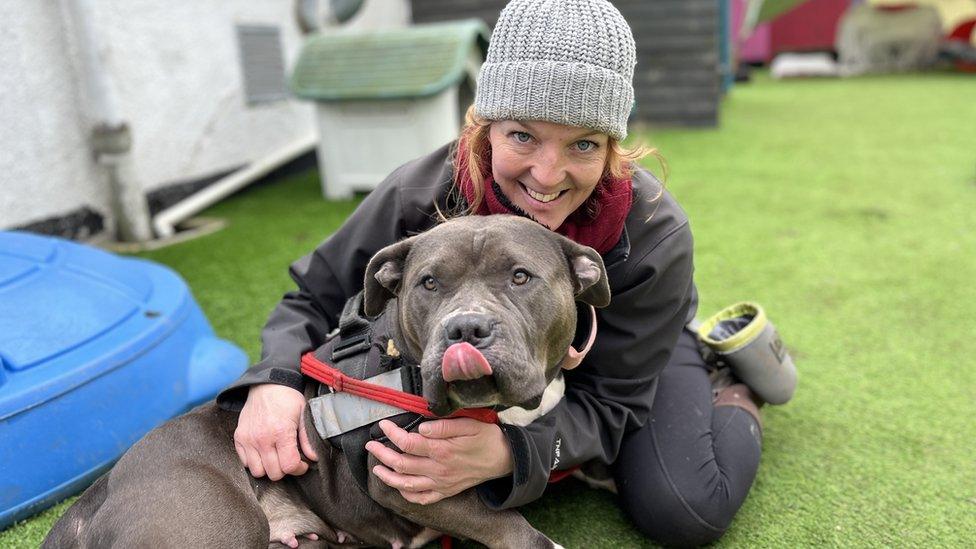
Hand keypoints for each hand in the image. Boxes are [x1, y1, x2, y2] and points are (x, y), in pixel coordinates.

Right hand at [234, 383, 317, 480]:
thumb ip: (307, 438)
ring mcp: (248, 439)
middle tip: (289, 459)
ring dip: (268, 468)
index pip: (289, 466)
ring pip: (258, 472)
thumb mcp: (303, 414)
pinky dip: (255, 462)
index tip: (302, 464)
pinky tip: (264, 453)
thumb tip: (313, 457)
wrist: (266, 385)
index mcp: (281, 432)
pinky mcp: (239, 438)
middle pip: (274, 473)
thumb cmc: (287, 399)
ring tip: (276, 458)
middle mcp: (263, 438)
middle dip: (285, 470)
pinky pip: (245, 462)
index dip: (298, 469)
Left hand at [365, 418, 513, 504]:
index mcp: (442, 450)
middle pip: (401, 464)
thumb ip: (443, 426)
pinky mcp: (446, 491)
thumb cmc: (487, 437)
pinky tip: (399, 486)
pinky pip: (421, 498)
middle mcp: (438, 469)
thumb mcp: (469, 424)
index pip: (408, 443)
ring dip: (388, 477)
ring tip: (377, 467)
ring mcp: (441, 483)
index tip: (383, 424)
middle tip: (371, 445)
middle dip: (382, 454)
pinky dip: (406, 494)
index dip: (392, 433)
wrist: (505, 459)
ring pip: (406, 484)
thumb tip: (420, 427)